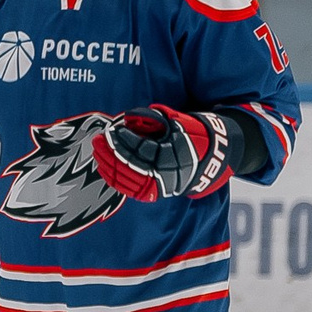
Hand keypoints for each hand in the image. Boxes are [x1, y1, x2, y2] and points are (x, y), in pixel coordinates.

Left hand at [90, 106, 231, 201]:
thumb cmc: (195, 137)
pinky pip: (130, 189)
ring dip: (110, 166)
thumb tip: (130, 118)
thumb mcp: (179, 122)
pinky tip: (105, 168)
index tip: (111, 132)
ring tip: (98, 152)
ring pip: (128, 180)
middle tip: (98, 141)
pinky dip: (115, 180)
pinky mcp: (155, 192)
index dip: (123, 141)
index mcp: (172, 156)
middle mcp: (165, 175)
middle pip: (130, 166)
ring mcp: (159, 186)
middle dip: (111, 153)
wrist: (213, 159)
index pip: (140, 150)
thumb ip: (154, 119)